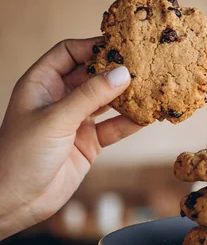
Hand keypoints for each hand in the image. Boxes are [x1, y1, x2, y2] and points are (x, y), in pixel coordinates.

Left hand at [0, 38, 140, 236]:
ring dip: (127, 97)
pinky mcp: (89, 143)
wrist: (17, 199)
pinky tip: (148, 117)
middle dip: (115, 71)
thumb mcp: (56, 119)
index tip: (121, 45)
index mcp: (41, 84)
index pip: (68, 53)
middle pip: (92, 75)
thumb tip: (122, 73)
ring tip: (151, 88)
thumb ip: (90, 96)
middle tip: (143, 64)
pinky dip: (130, 122)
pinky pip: (114, 127)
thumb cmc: (20, 155)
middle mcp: (59, 99)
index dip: (92, 46)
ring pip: (106, 101)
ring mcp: (75, 121)